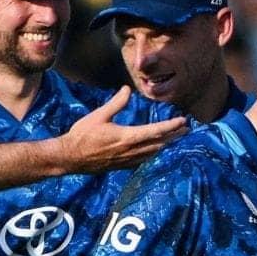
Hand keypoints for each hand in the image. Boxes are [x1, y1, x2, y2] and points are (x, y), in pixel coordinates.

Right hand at [55, 87, 186, 172]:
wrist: (70, 158)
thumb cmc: (82, 135)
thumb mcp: (98, 116)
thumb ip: (116, 103)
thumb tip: (127, 89)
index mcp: (126, 137)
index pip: (155, 131)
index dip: (171, 126)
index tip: (183, 121)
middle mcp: (130, 151)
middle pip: (159, 143)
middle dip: (174, 135)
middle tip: (186, 129)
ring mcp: (127, 160)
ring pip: (153, 152)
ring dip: (166, 144)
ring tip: (175, 137)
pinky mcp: (122, 166)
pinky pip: (144, 159)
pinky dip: (154, 152)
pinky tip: (156, 149)